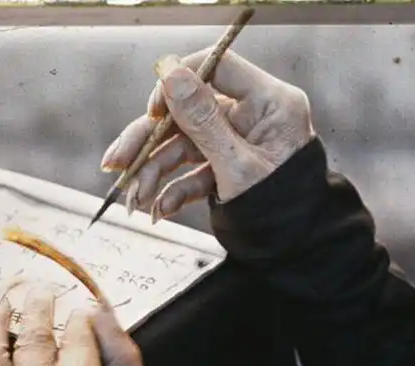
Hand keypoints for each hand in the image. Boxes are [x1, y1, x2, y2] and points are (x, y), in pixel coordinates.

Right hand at [101, 49, 315, 221]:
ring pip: (181, 145)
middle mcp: (249, 116)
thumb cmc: (281, 207)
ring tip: (135, 200)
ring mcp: (234, 142)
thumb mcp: (239, 165)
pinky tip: (159, 210)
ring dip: (153, 173)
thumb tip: (171, 74)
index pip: (215, 66)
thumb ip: (202, 121)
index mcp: (267, 102)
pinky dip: (172, 190)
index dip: (178, 83)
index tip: (152, 110)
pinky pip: (190, 171)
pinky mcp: (223, 167)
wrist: (298, 250)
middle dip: (147, 141)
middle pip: (186, 112)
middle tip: (117, 163)